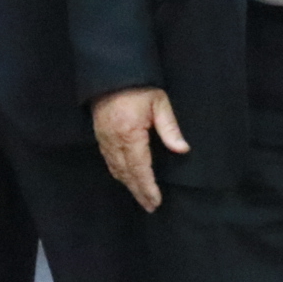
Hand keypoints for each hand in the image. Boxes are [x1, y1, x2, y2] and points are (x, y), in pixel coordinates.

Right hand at [91, 86, 187, 212]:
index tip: (155, 201)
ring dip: (129, 185)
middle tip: (150, 207)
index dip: (148, 187)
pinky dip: (119, 174)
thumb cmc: (138, 87)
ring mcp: (105, 140)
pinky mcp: (100, 136)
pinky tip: (126, 178)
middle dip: (139, 192)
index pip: (140, 168)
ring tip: (141, 197)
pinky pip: (109, 161)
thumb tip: (182, 149)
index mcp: (130, 134)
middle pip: (127, 174)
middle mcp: (115, 141)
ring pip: (117, 170)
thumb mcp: (159, 103)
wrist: (111, 74)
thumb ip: (170, 128)